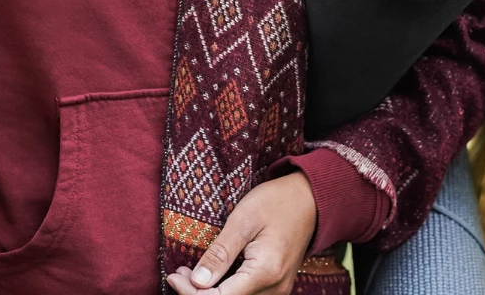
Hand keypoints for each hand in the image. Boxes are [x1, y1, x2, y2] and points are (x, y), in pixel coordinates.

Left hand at [165, 172, 317, 294]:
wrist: (310, 198)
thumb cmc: (276, 202)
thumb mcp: (243, 221)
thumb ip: (220, 253)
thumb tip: (196, 281)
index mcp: (266, 272)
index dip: (191, 293)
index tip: (174, 275)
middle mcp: (275, 288)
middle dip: (198, 294)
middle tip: (178, 274)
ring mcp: (278, 290)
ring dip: (210, 294)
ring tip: (189, 274)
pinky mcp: (276, 286)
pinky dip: (225, 291)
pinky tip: (211, 276)